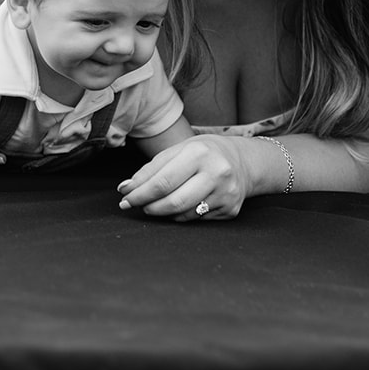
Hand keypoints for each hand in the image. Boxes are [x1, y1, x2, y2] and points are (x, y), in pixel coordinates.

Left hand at [116, 135, 249, 220]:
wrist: (243, 161)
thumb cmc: (204, 153)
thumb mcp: (178, 150)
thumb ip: (151, 169)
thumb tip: (126, 189)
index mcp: (200, 153)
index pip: (162, 181)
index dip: (140, 193)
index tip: (125, 198)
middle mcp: (216, 173)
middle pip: (173, 201)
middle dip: (148, 206)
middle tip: (135, 205)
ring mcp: (226, 194)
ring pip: (183, 214)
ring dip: (162, 213)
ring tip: (153, 205)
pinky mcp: (230, 210)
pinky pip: (196, 219)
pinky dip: (179, 215)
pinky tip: (175, 207)